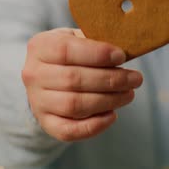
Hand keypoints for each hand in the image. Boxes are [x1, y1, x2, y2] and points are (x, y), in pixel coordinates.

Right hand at [22, 28, 142, 141]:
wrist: (48, 77)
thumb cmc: (71, 53)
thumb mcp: (78, 38)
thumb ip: (95, 41)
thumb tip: (124, 51)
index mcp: (40, 46)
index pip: (66, 50)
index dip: (97, 54)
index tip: (121, 57)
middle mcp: (33, 74)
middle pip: (73, 79)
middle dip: (110, 80)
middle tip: (135, 78)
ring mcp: (37, 100)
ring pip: (74, 105)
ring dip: (107, 101)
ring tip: (129, 94)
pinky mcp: (46, 122)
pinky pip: (69, 130)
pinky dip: (93, 126)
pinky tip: (112, 115)